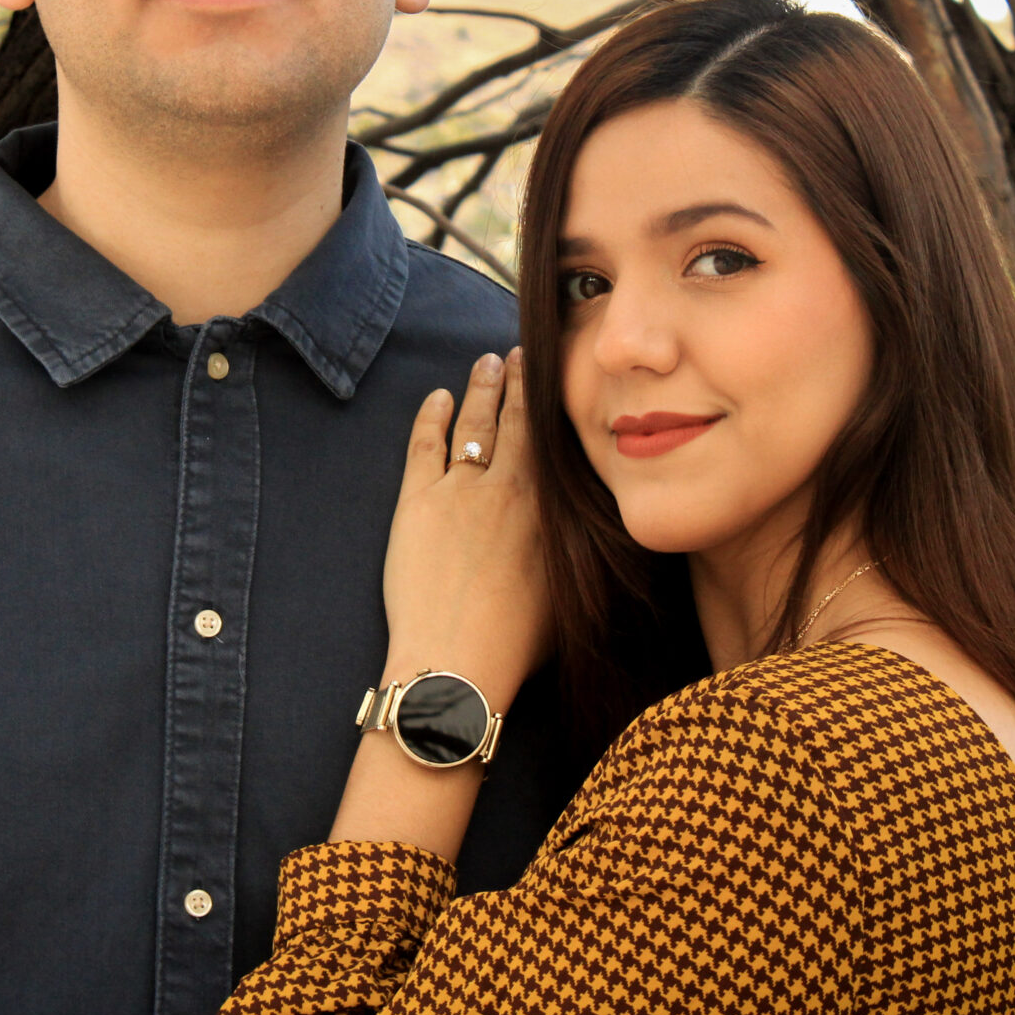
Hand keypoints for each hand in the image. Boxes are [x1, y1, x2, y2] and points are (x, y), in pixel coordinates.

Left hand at [380, 350, 547, 712]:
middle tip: (518, 352)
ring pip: (472, 423)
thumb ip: (579, 549)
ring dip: (478, 389)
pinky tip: (434, 398)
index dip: (549, 402)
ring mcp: (461, 491)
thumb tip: (596, 530)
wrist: (457, 662)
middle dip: (516, 380)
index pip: (552, 438)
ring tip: (484, 362)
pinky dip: (430, 417)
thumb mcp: (570, 595)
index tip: (551, 376)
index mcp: (551, 507)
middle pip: (514, 419)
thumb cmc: (517, 644)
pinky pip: (425, 445)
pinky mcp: (418, 502)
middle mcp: (511, 487)